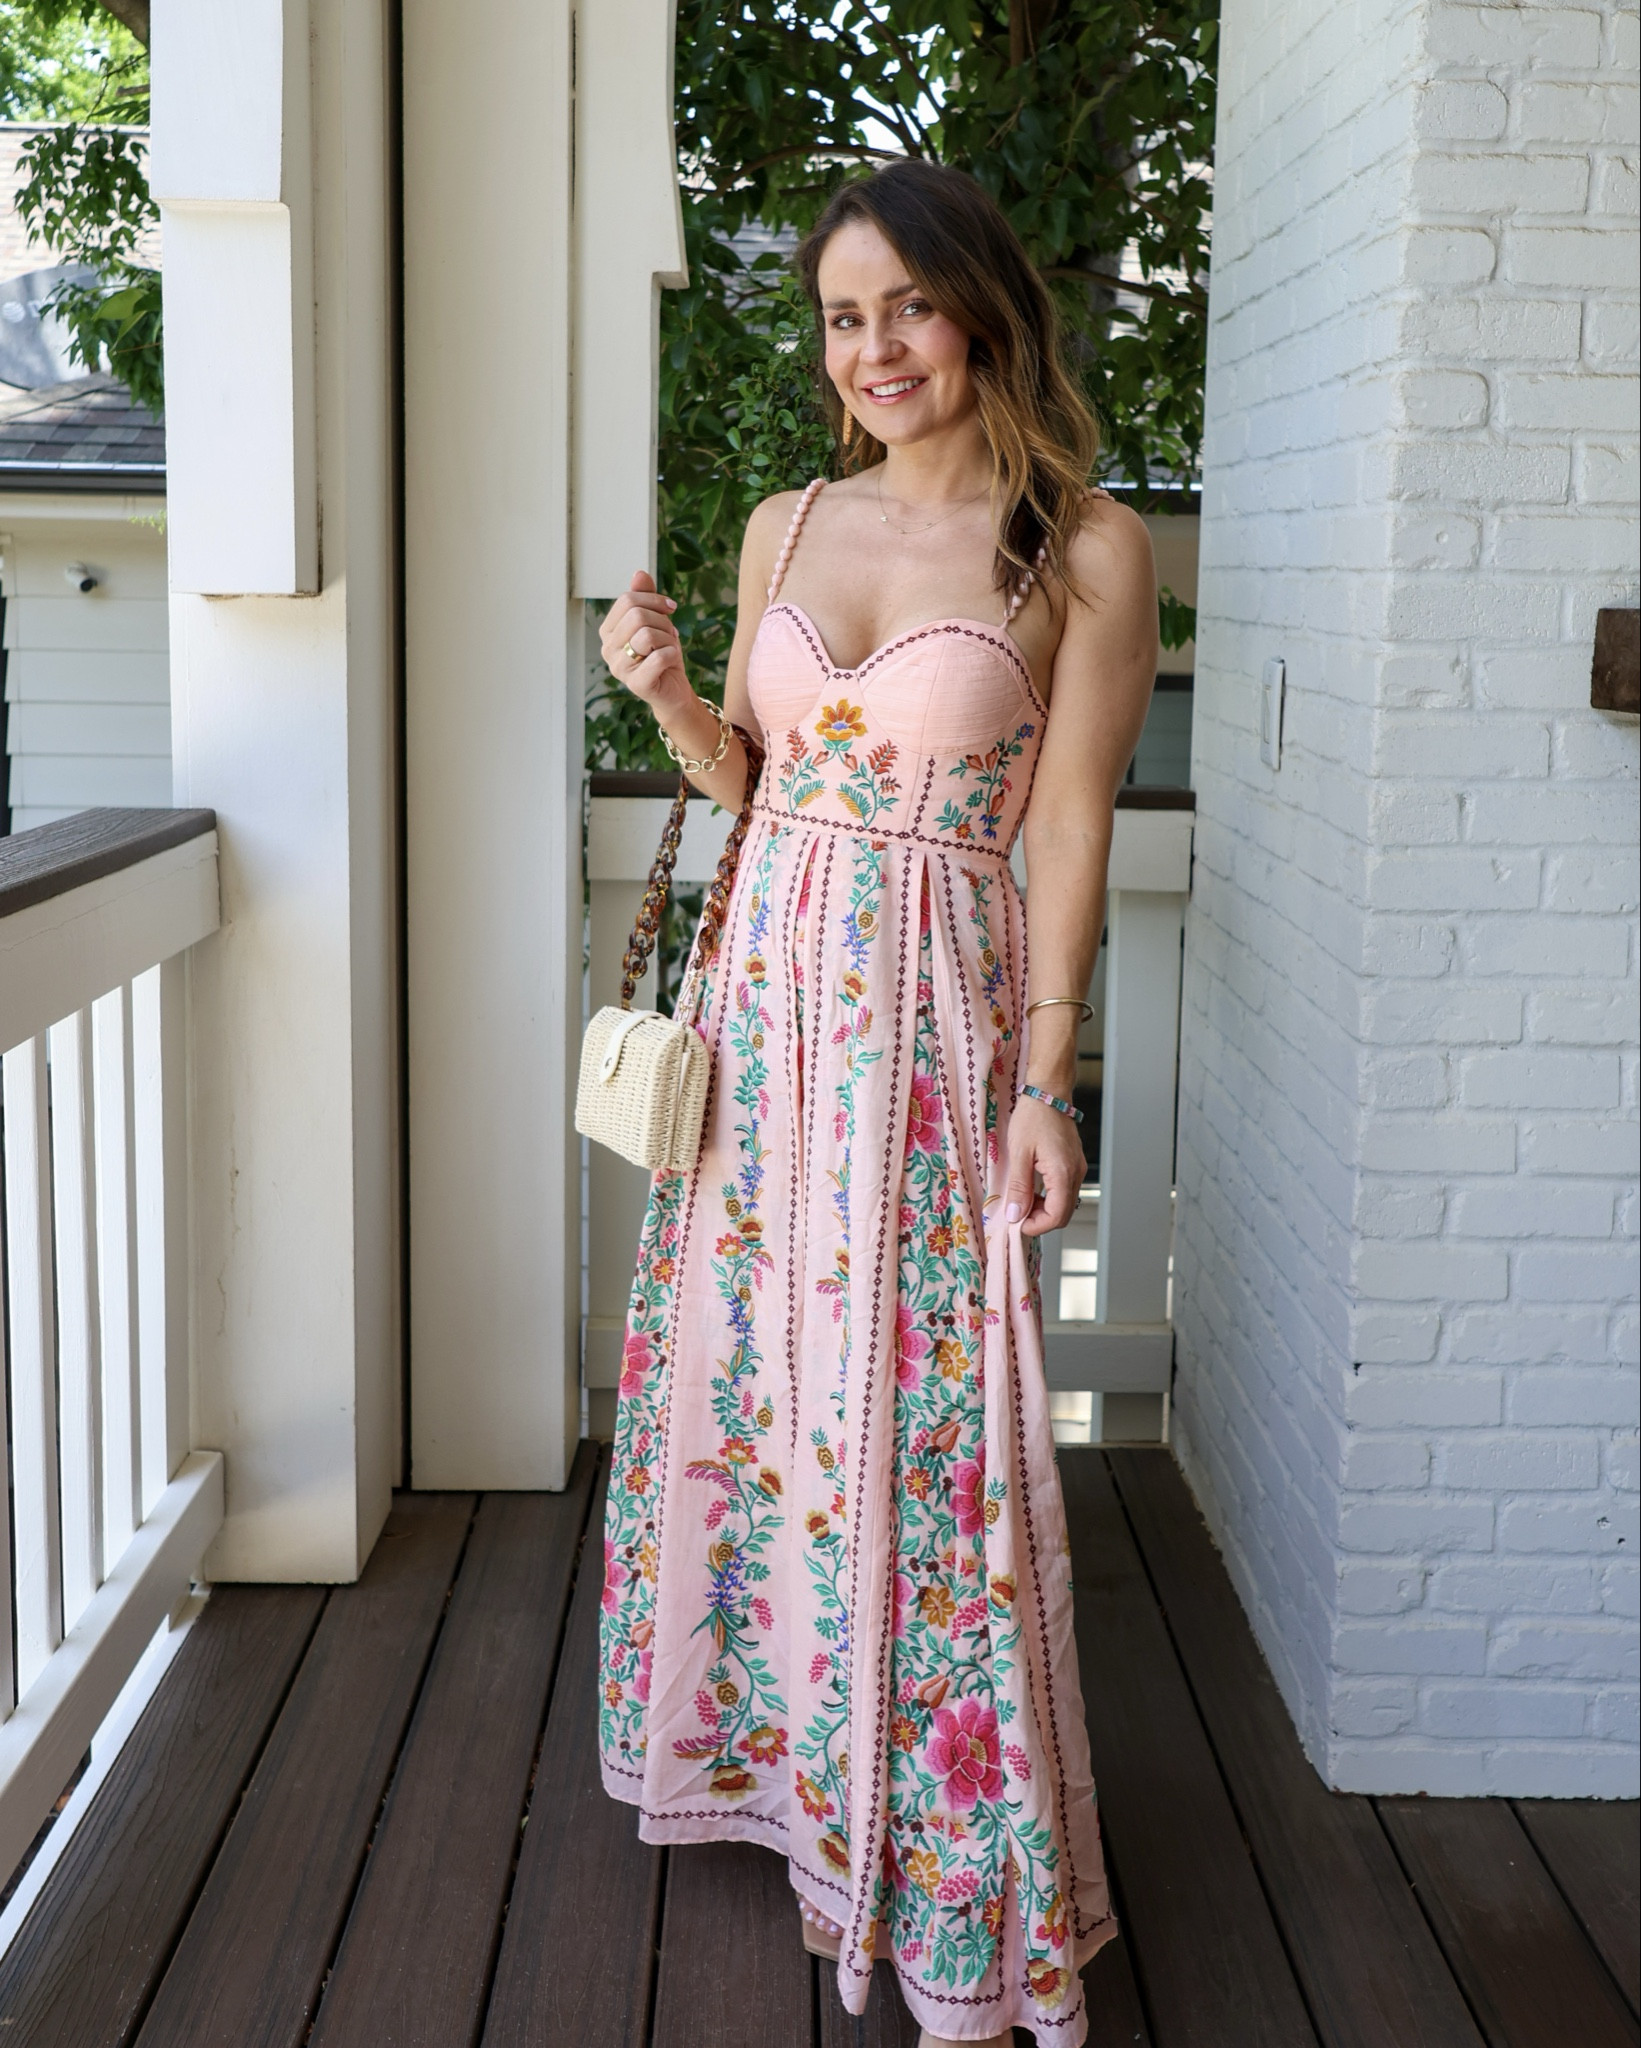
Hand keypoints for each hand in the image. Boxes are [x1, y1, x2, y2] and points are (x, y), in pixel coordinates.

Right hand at [600, 570, 686, 708]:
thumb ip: (645, 597)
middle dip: (662, 620)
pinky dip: (672, 654)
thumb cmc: (662, 654)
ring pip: (646, 635)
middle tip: (670, 632)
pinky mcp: (636, 684)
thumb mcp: (656, 621)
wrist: (673, 689)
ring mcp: (619, 668)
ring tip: (670, 646)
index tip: (670, 607)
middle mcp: (608, 649)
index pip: (627, 600)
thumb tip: (639, 573)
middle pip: (636, 615)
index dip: (653, 599)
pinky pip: (658, 658)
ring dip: (668, 638)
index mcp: (608, 630)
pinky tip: (672, 659)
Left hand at [1003, 1094, 1085, 1236]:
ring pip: (1065, 1204)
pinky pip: (1065, 1191)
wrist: (1048, 1093)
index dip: (1036, 1226)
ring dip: (1043, 1209)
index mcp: (1063, 1172)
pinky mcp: (1074, 1164)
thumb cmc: (1033, 1117)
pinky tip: (1031, 1188)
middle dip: (1039, 1220)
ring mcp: (1078, 1169)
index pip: (1056, 1216)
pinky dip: (1049, 1197)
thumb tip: (1015, 1215)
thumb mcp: (1019, 1154)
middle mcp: (1075, 1173)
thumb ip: (1018, 1187)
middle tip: (1016, 1212)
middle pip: (1063, 1214)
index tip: (1017, 1223)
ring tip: (1021, 1199)